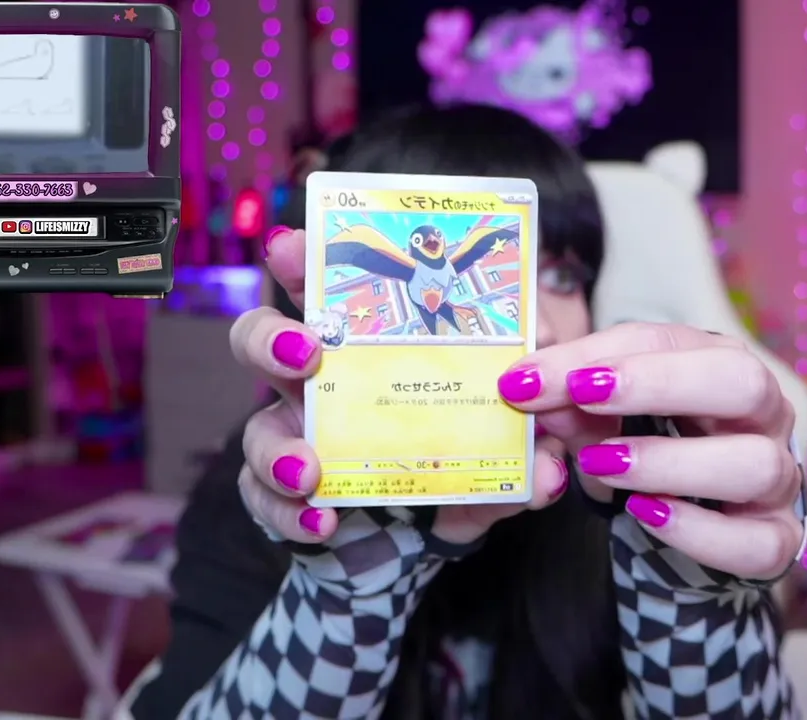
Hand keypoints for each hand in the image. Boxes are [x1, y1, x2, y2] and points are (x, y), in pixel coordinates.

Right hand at [232, 229, 568, 546]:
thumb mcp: (507, 436)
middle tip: (306, 354)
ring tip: (311, 472)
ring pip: (255, 429)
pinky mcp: (286, 497)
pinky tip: (322, 521)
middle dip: (270, 338)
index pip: (324, 288)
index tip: (293, 245)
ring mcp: (295, 439)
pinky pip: (266, 502)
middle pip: (261, 340)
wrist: (437, 527)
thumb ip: (532, 439)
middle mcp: (319, 384)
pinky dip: (288, 514)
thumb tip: (551, 463)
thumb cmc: (464, 452)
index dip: (301, 262)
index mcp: (366, 344)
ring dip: (278, 448)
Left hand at [497, 323, 803, 579]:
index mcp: (718, 363)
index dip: (598, 354)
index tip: (532, 378)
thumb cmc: (646, 447)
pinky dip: (697, 530)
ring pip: (754, 464)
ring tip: (602, 466)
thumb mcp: (599, 419)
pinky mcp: (774, 540)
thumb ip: (568, 403)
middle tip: (584, 396)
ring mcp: (777, 479)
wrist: (685, 524)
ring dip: (672, 462)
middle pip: (742, 381)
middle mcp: (762, 414)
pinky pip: (755, 542)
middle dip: (660, 384)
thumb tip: (528, 388)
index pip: (666, 341)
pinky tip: (646, 515)